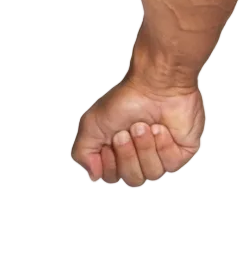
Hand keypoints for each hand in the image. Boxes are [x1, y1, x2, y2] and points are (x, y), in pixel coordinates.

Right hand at [72, 77, 204, 185]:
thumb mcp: (91, 126)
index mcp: (117, 154)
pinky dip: (162, 144)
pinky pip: (170, 164)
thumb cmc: (125, 100)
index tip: (110, 139)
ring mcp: (161, 155)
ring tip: (143, 126)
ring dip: (144, 147)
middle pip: (133, 179)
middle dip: (128, 155)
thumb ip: (82, 153)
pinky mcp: (181, 152)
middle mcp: (139, 157)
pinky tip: (159, 128)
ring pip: (152, 174)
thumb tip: (93, 174)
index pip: (111, 177)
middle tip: (126, 132)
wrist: (155, 85)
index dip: (110, 162)